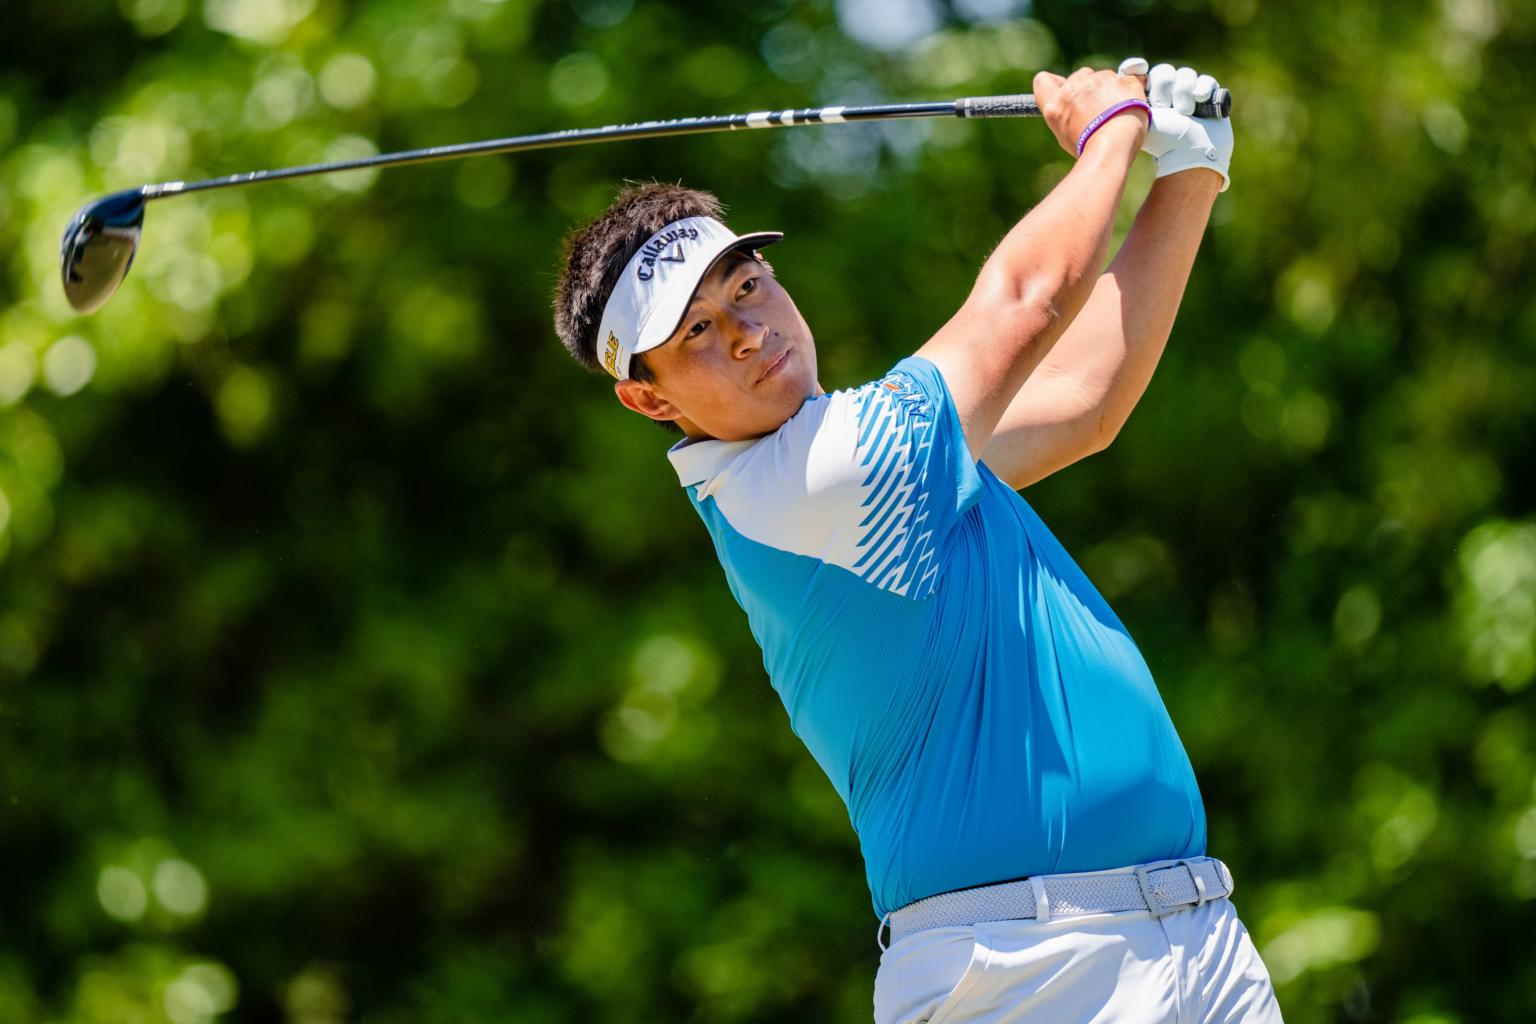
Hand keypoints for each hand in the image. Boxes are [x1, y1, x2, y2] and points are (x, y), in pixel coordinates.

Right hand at [1033, 66, 1147, 157]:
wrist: (1114, 147)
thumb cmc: (1089, 149)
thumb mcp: (1065, 135)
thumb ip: (1065, 114)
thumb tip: (1072, 107)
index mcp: (1055, 104)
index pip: (1043, 80)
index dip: (1055, 84)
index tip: (1065, 91)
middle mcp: (1074, 87)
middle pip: (1080, 76)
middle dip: (1088, 88)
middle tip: (1098, 110)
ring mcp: (1100, 80)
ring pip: (1104, 76)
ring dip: (1109, 89)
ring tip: (1116, 114)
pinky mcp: (1124, 80)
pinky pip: (1129, 79)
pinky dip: (1129, 91)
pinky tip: (1131, 106)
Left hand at [1119, 57, 1233, 190]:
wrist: (1190, 155)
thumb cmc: (1162, 142)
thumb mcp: (1138, 121)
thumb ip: (1125, 104)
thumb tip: (1109, 84)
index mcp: (1146, 97)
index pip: (1140, 73)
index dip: (1137, 68)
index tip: (1138, 68)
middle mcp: (1167, 92)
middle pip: (1163, 72)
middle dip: (1163, 86)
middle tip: (1163, 105)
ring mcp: (1188, 93)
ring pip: (1185, 74)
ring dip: (1183, 91)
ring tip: (1184, 111)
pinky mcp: (1208, 96)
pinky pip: (1206, 81)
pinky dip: (1203, 89)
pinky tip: (1199, 99)